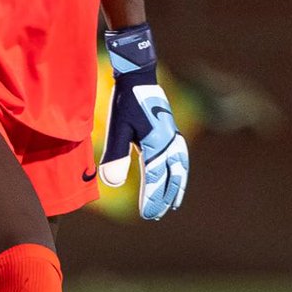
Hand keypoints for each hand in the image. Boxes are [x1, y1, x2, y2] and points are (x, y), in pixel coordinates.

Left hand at [98, 23, 188, 219]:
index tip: (147, 215)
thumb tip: (111, 183)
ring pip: (180, 168)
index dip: (151, 199)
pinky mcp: (172, 130)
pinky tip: (176, 175)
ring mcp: (173, 136)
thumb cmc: (126, 102)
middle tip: (157, 215)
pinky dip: (180, 171)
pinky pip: (180, 157)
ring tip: (175, 203)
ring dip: (177, 187)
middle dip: (164, 198)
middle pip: (171, 178)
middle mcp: (169, 142)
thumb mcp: (117, 128)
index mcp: (156, 144)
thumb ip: (115, 155)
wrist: (139, 76)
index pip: (155, 180)